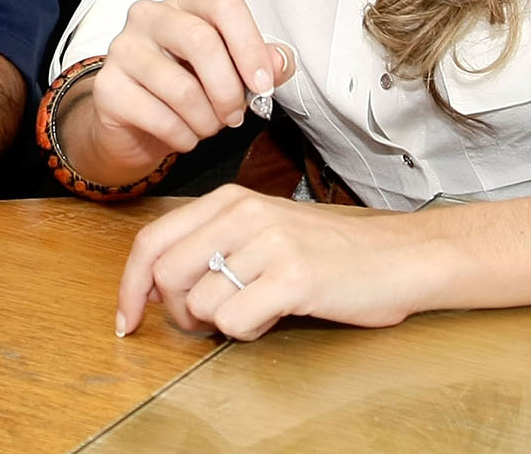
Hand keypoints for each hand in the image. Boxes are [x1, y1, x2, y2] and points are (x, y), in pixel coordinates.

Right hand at [65, 0, 293, 182]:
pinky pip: (159, 118)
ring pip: (181, 87)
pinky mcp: (108, 87)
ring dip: (207, 121)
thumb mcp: (229, 72)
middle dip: (228, 89)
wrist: (135, 124)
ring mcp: (123, 49)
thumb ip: (260, 64)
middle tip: (236, 114)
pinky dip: (183, 137)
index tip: (263, 83)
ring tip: (208, 127)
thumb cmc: (185, 87)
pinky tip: (183, 136)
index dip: (250, 46)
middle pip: (201, 41)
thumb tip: (278, 63)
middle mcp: (150, 17)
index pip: (223, 5)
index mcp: (186, 4)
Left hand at [116, 185, 425, 340]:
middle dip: (174, 312)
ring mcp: (268, 243)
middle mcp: (243, 214)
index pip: (151, 240)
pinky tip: (274, 317)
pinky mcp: (292, 276)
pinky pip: (234, 320)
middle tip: (205, 323)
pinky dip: (247, 332)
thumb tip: (155, 283)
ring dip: (219, 323)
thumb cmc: (333, 251)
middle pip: (165, 274)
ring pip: (199, 302)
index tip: (127, 317)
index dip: (129, 285)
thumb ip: (213, 244)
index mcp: (229, 199)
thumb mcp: (264, 229)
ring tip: (256, 311)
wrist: (403, 255)